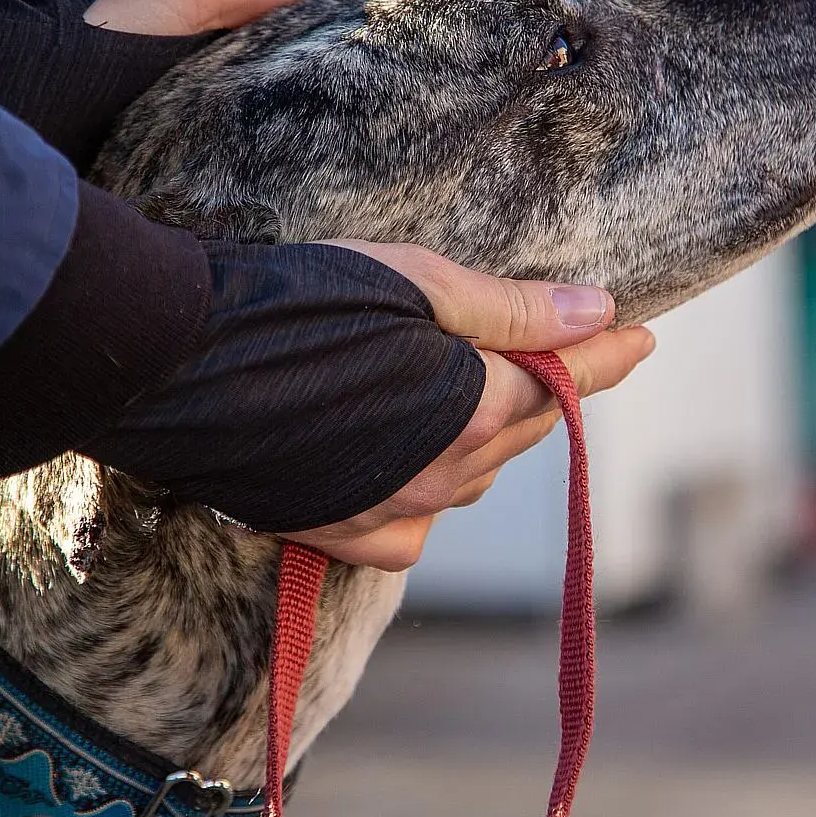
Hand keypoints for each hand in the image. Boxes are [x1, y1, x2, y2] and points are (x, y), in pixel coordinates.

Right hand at [283, 243, 655, 569]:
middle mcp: (443, 476)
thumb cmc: (296, 302)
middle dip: (546, 386)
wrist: (173, 365)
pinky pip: (415, 526)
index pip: (568, 381)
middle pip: (522, 429)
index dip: (608, 355)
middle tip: (561, 347)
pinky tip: (417, 455)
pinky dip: (431, 489)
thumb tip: (599, 311)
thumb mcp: (414, 281)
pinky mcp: (340, 535)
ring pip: (473, 475)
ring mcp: (391, 513)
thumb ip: (513, 308)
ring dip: (487, 433)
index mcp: (474, 409)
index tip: (642, 337)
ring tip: (475, 388)